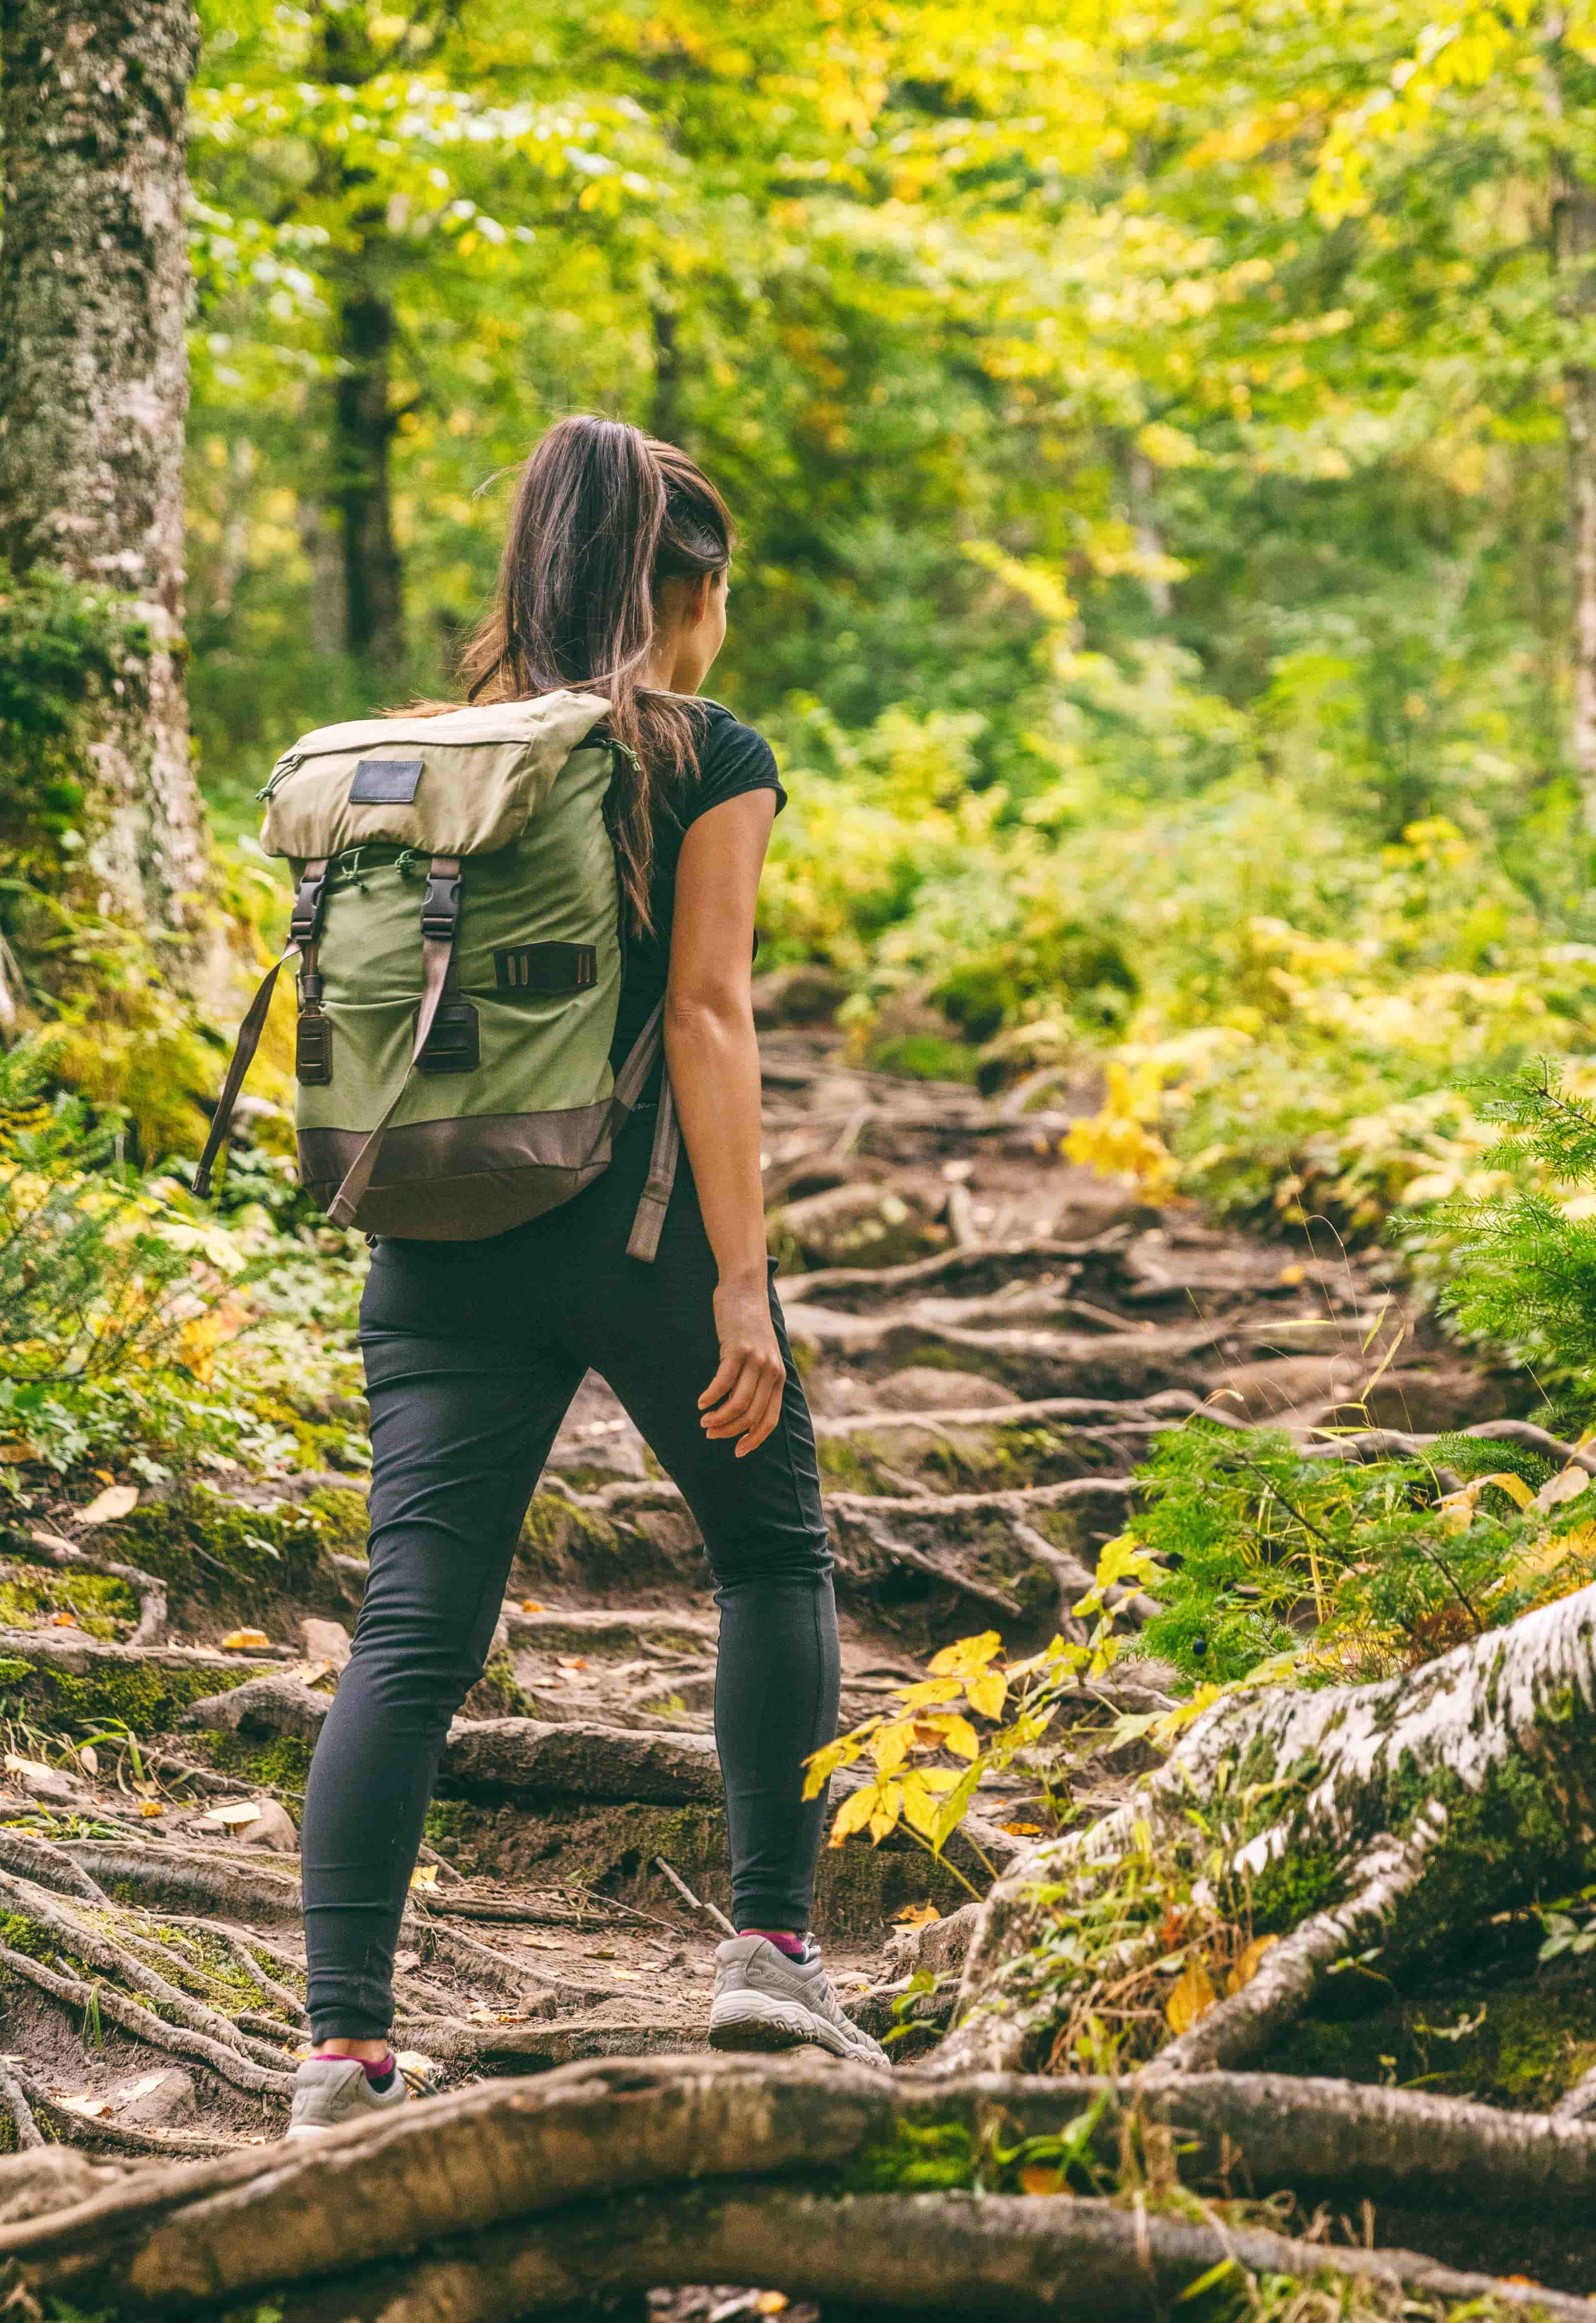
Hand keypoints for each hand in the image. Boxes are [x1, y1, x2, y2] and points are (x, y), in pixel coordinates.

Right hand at [701, 1271, 785, 1456]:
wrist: (745, 1289)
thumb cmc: (748, 1325)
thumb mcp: (760, 1355)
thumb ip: (756, 1379)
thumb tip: (741, 1410)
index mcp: (778, 1378)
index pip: (769, 1420)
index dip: (754, 1440)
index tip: (738, 1452)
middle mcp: (771, 1371)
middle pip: (751, 1415)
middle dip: (730, 1431)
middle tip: (710, 1433)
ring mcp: (756, 1360)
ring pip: (738, 1403)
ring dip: (719, 1418)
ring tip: (703, 1421)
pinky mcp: (738, 1349)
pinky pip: (724, 1382)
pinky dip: (711, 1397)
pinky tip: (701, 1403)